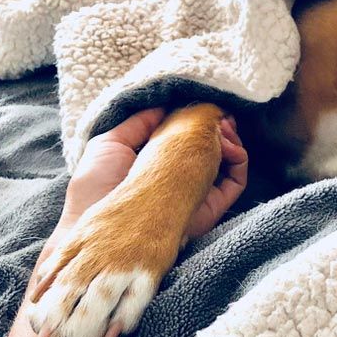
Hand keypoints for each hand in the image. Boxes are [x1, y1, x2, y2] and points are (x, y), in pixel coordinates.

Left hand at [58, 107, 247, 236]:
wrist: (101, 232)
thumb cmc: (96, 187)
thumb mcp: (108, 143)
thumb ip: (136, 123)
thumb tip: (165, 105)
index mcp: (156, 161)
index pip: (186, 137)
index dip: (199, 120)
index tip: (205, 108)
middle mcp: (178, 177)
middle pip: (210, 148)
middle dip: (219, 128)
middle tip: (221, 119)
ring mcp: (194, 193)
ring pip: (226, 164)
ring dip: (232, 143)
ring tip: (227, 132)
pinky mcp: (208, 211)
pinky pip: (235, 185)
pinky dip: (240, 164)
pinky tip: (233, 149)